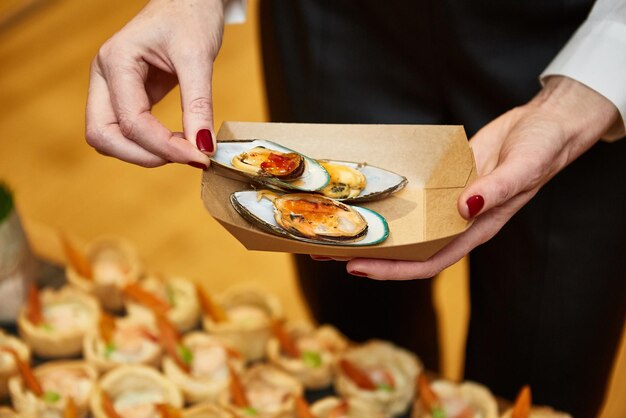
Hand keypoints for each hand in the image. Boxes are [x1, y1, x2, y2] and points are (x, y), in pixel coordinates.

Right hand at [85, 0, 224, 167]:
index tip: (199, 157)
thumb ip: (198, 105)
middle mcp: (104, 76)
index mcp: (116, 61)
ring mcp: (111, 88)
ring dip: (144, 153)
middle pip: (103, 136)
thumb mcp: (198, 57)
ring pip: (110, 139)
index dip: (164, 146)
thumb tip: (202, 147)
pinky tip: (178, 141)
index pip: (131, 120)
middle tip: (186, 157)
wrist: (189, 1)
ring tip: (185, 148)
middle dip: (144, 155)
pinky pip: (126, 132)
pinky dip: (149, 145)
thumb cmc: (190, 16)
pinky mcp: (126, 97)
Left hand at [320, 76, 619, 279]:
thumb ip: (500, 186)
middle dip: (368, 253)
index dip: (392, 269)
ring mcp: (447, 202)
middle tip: (325, 248)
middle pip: (407, 249)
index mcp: (476, 227)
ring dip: (372, 227)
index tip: (357, 267)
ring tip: (333, 225)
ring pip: (404, 225)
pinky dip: (387, 200)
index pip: (429, 261)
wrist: (545, 125)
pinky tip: (363, 193)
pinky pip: (411, 197)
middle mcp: (457, 221)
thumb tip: (468, 206)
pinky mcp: (442, 182)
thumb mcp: (525, 164)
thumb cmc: (543, 148)